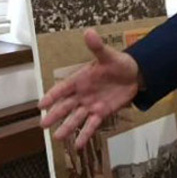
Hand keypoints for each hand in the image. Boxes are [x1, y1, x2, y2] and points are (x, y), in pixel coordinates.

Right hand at [39, 29, 140, 149]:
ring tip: (57, 138)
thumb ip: (97, 47)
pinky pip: (91, 125)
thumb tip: (89, 32)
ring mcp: (90, 105)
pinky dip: (85, 134)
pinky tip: (78, 145)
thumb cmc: (119, 64)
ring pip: (76, 118)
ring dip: (67, 128)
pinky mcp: (101, 113)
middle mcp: (82, 94)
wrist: (135, 76)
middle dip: (54, 115)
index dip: (52, 96)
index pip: (63, 89)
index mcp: (80, 79)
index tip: (41, 105)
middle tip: (42, 125)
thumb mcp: (108, 55)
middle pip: (65, 106)